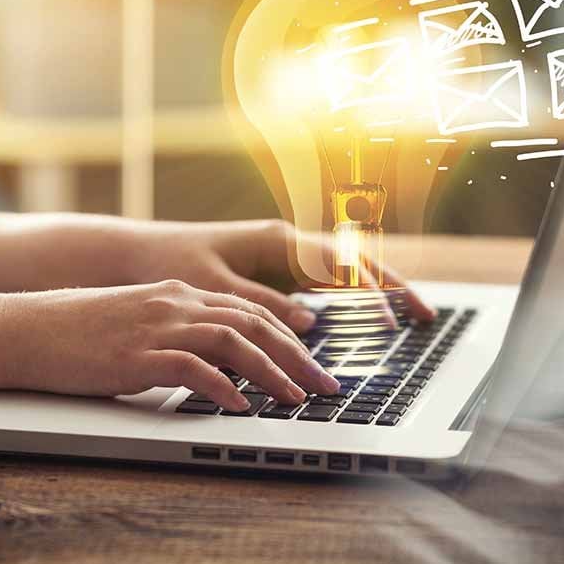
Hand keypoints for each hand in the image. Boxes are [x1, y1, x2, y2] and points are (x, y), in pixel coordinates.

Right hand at [0, 279, 341, 411]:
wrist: (25, 328)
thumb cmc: (77, 331)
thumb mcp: (137, 322)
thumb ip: (176, 335)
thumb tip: (214, 365)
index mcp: (178, 292)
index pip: (249, 310)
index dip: (288, 336)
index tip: (313, 362)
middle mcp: (175, 302)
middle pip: (254, 323)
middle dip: (297, 356)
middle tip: (325, 386)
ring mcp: (158, 325)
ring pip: (234, 341)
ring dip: (272, 372)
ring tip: (296, 399)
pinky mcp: (138, 354)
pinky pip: (193, 368)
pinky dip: (222, 387)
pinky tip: (241, 406)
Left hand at [121, 219, 434, 327]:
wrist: (137, 256)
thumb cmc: (169, 266)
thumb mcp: (213, 289)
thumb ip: (261, 303)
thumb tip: (310, 322)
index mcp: (277, 241)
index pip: (340, 263)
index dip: (372, 289)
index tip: (394, 316)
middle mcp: (286, 245)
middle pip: (353, 264)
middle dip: (391, 286)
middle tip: (426, 316)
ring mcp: (283, 258)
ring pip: (343, 273)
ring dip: (376, 293)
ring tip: (411, 318)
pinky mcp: (275, 274)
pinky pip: (322, 286)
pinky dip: (349, 300)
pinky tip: (366, 319)